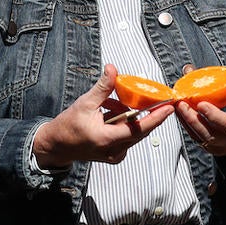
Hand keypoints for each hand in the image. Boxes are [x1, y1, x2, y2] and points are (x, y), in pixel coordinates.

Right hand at [32, 64, 173, 169]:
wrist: (56, 145)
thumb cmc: (68, 126)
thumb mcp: (85, 103)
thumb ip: (102, 88)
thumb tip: (112, 69)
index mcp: (107, 139)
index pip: (139, 128)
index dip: (156, 118)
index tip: (169, 107)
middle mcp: (114, 151)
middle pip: (139, 130)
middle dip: (146, 113)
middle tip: (157, 98)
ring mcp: (114, 155)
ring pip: (132, 132)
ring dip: (127, 116)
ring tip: (108, 105)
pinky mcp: (113, 154)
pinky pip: (126, 136)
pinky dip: (121, 123)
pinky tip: (107, 113)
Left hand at [175, 67, 225, 157]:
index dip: (214, 116)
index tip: (201, 104)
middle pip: (210, 135)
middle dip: (193, 119)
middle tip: (181, 102)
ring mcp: (219, 147)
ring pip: (199, 137)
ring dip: (185, 120)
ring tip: (177, 104)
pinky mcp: (208, 147)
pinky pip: (194, 136)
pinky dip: (185, 123)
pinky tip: (179, 111)